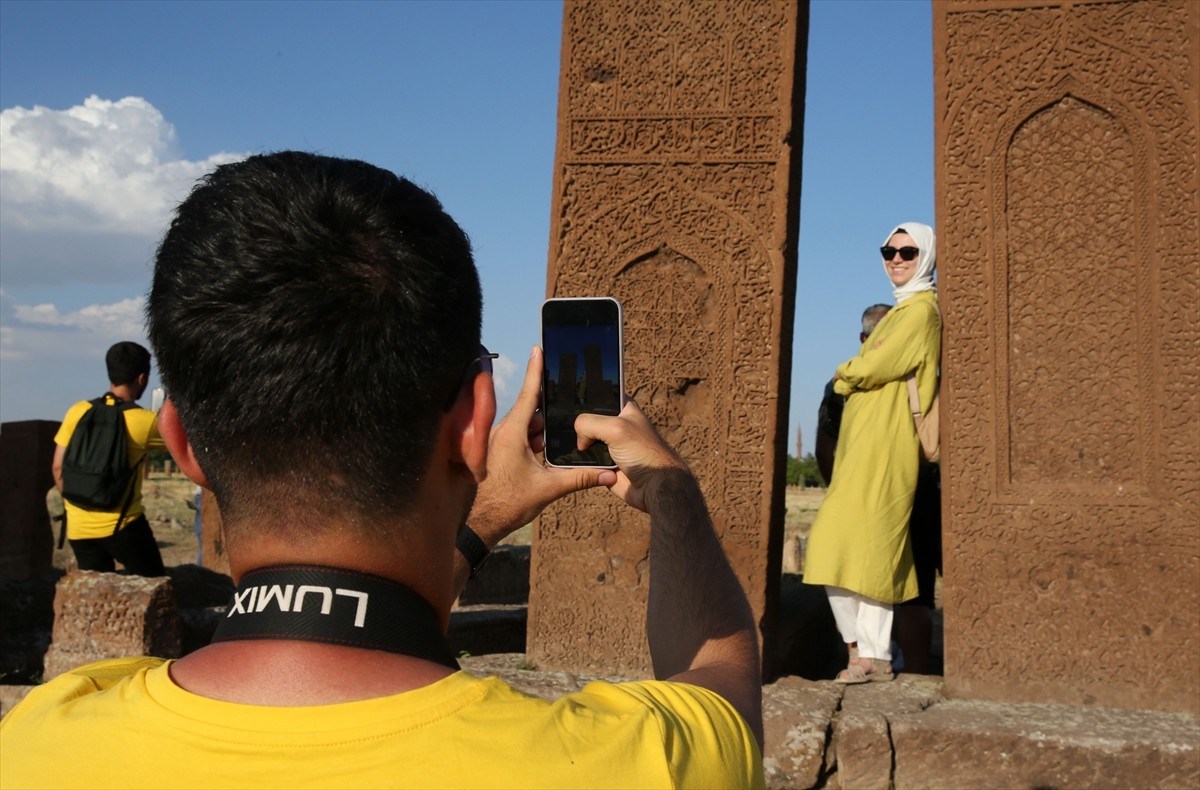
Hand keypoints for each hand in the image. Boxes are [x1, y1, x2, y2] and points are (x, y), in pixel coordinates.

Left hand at [467, 346, 612, 543]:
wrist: (480, 523)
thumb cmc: (507, 503)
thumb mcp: (548, 489)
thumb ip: (579, 478)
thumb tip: (607, 475)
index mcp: (511, 432)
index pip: (529, 394)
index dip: (537, 371)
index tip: (539, 348)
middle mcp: (502, 432)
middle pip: (532, 410)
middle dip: (550, 412)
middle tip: (569, 405)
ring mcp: (498, 441)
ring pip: (526, 426)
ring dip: (542, 431)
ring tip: (557, 439)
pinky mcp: (497, 452)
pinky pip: (519, 438)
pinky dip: (533, 441)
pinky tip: (546, 451)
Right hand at [574, 399, 689, 512]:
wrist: (653, 486)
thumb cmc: (644, 453)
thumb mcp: (615, 428)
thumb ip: (589, 423)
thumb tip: (579, 440)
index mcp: (624, 410)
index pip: (601, 396)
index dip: (587, 399)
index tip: (573, 403)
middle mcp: (617, 426)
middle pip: (589, 421)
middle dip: (580, 427)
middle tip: (570, 429)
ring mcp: (610, 446)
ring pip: (585, 442)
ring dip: (580, 446)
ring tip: (574, 447)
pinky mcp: (604, 464)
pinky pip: (586, 461)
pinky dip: (581, 463)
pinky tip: (578, 462)